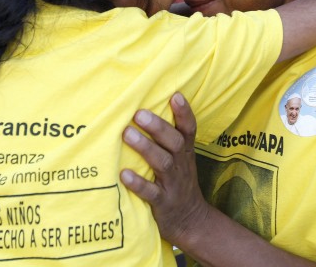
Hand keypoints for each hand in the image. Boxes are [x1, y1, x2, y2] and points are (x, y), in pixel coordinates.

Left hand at [120, 92, 208, 244]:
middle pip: (173, 142)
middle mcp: (181, 164)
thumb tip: (143, 106)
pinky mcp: (163, 203)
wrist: (190, 220)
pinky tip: (124, 174)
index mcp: (184, 151)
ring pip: (162, 163)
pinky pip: (151, 193)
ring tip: (127, 134)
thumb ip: (167, 136)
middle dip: (157, 127)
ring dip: (145, 148)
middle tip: (139, 113)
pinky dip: (138, 183)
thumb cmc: (177, 180)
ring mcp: (173, 184)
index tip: (175, 95)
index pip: (189, 129)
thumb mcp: (180, 158)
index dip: (184, 112)